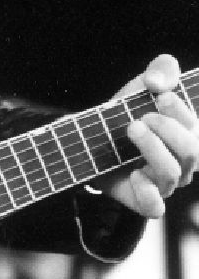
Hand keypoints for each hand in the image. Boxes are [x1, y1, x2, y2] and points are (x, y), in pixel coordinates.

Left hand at [98, 54, 198, 217]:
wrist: (90, 141)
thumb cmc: (125, 114)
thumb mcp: (142, 86)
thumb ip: (161, 71)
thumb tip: (159, 82)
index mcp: (188, 135)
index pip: (196, 128)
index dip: (181, 112)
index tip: (160, 97)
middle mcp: (182, 162)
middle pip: (191, 153)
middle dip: (167, 131)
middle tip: (139, 119)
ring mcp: (164, 183)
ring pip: (172, 175)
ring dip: (153, 149)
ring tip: (131, 129)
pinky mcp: (144, 200)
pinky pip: (155, 208)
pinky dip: (148, 193)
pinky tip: (134, 175)